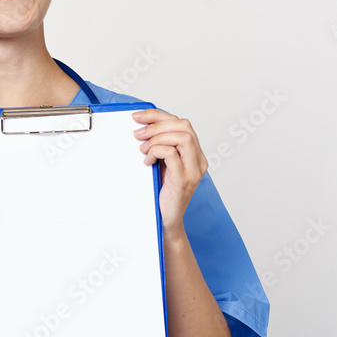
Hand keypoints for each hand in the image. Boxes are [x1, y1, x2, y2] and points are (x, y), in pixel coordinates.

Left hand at [132, 109, 207, 236]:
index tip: (139, 116)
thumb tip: (142, 126)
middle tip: (138, 133)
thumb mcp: (162, 164)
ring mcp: (193, 170)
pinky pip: (171, 153)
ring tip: (142, 149)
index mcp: (195, 154)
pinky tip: (147, 161)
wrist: (165, 220)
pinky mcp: (183, 180)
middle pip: (184, 125)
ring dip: (156, 138)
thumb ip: (160, 147)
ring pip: (182, 136)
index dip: (159, 116)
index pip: (182, 123)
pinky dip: (155, 151)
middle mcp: (198, 160)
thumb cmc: (163, 192)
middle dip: (157, 123)